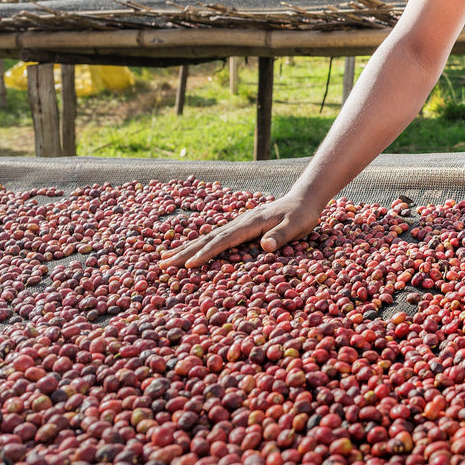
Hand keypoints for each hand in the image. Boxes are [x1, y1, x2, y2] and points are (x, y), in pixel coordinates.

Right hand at [159, 190, 322, 269]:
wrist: (303, 199)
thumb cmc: (302, 215)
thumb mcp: (297, 226)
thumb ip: (281, 235)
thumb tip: (264, 245)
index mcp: (251, 224)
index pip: (224, 241)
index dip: (206, 253)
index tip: (188, 265)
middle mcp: (239, 223)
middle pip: (208, 239)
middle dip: (184, 252)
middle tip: (161, 264)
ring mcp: (237, 224)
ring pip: (207, 238)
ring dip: (185, 248)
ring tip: (164, 258)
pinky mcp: (239, 227)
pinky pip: (215, 238)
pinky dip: (198, 245)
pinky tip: (188, 251)